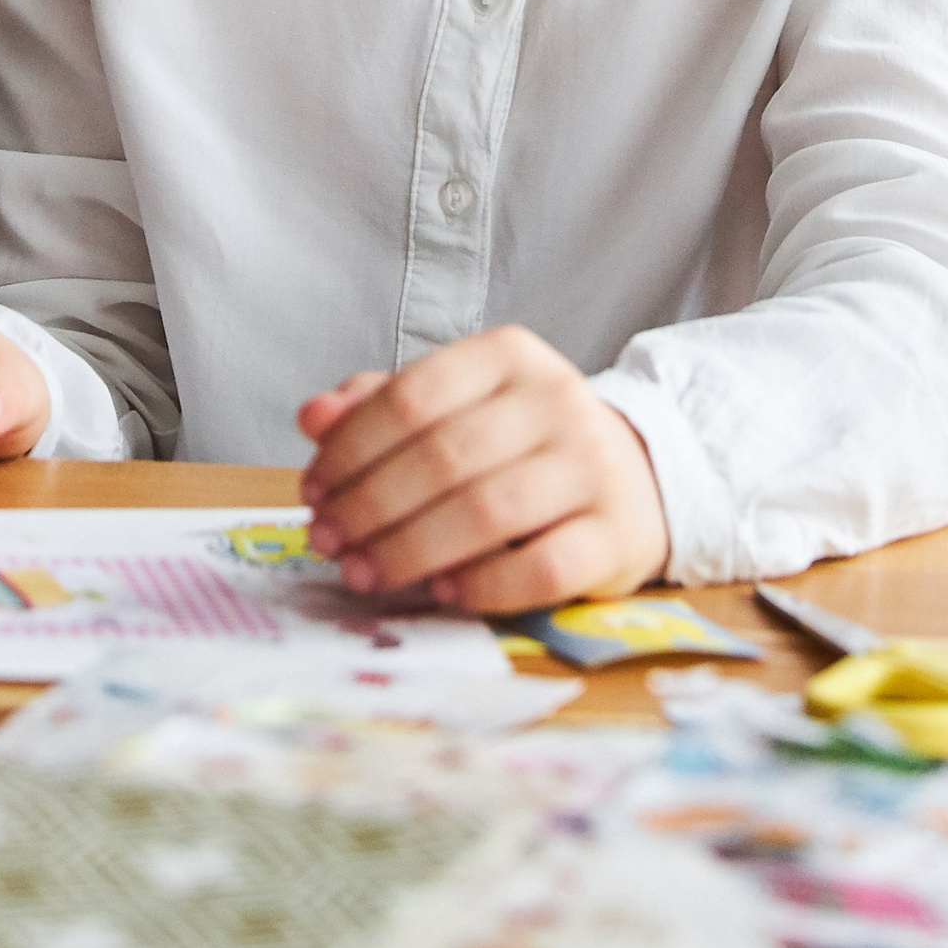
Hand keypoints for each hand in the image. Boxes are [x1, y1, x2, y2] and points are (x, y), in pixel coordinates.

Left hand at [297, 326, 668, 613]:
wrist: (635, 478)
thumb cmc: (522, 443)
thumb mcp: (458, 406)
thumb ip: (383, 407)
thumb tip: (313, 416)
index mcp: (508, 355)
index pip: (413, 395)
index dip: (351, 447)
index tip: (311, 490)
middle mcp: (556, 399)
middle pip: (444, 455)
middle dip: (369, 505)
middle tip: (326, 542)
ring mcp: (592, 467)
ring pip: (488, 510)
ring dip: (411, 549)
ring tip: (363, 573)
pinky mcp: (615, 535)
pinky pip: (542, 568)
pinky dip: (483, 585)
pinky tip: (442, 592)